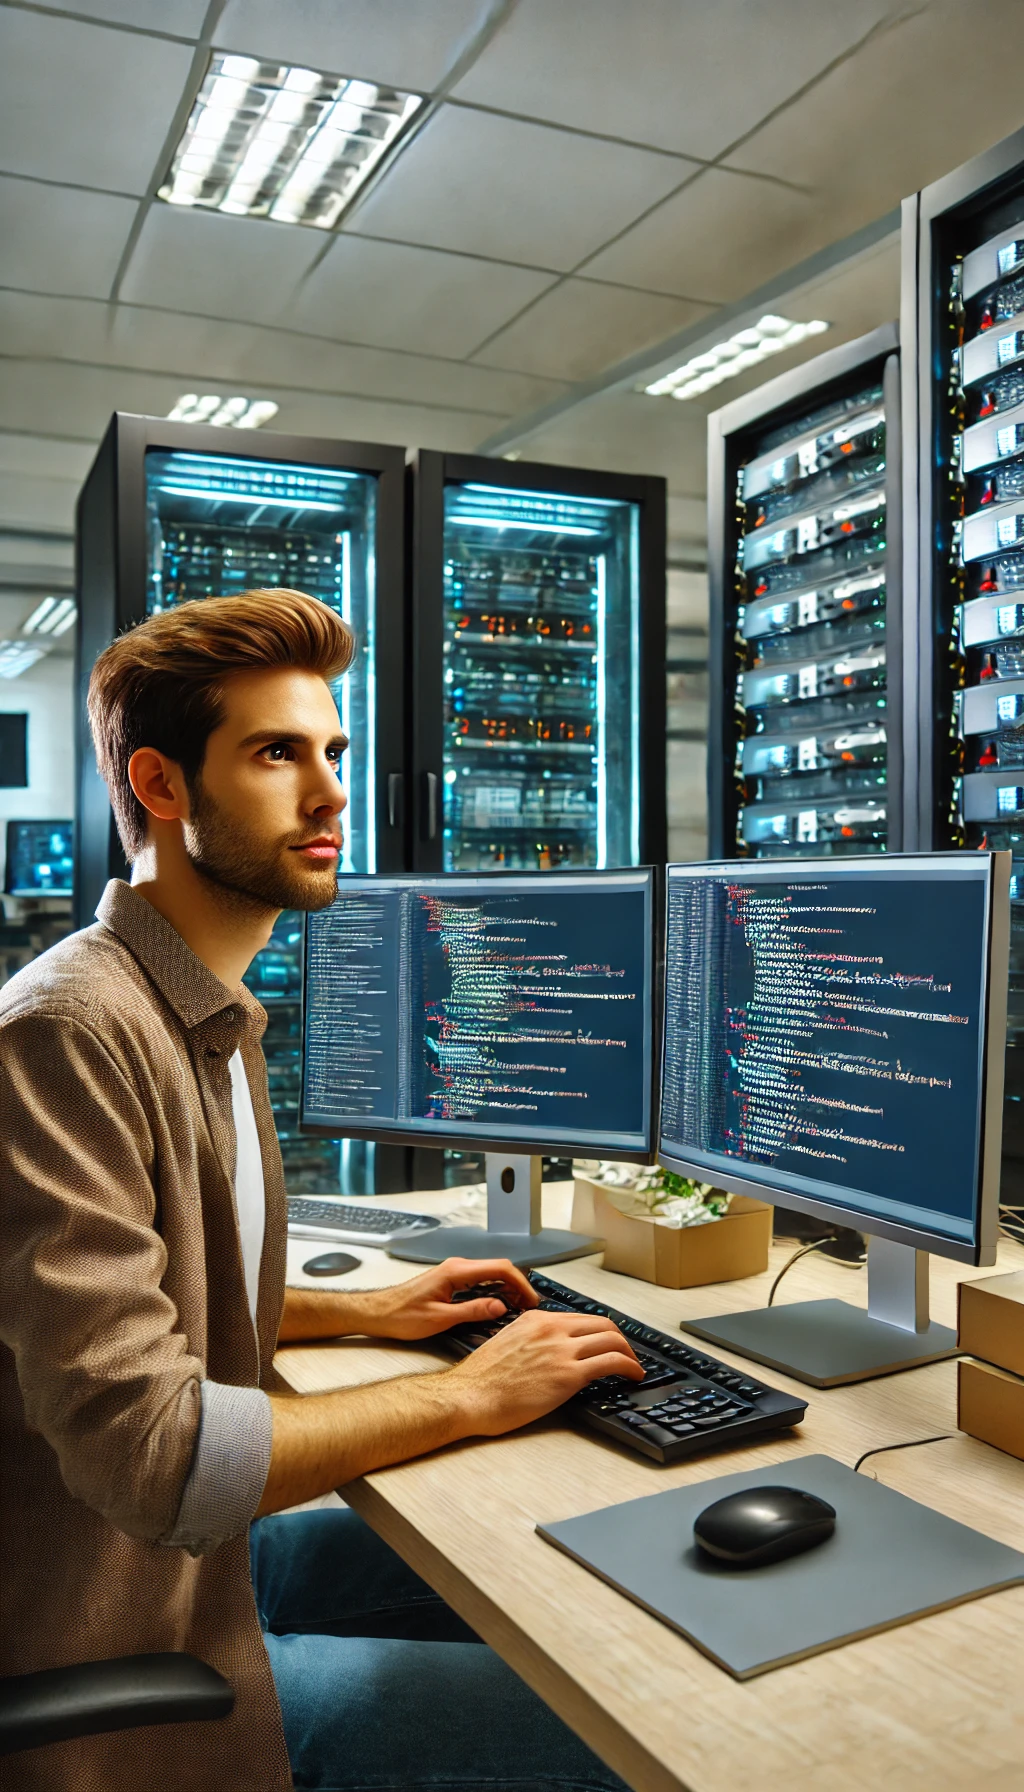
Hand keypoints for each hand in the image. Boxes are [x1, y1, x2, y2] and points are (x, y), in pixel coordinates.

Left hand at [365, 1257, 538, 1340]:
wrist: (378, 1313)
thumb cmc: (402, 1315)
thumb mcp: (440, 1318)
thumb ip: (472, 1311)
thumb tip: (500, 1307)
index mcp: (456, 1271)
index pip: (499, 1268)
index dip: (520, 1283)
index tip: (531, 1299)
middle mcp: (457, 1266)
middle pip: (498, 1268)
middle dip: (518, 1285)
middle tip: (529, 1306)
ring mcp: (454, 1272)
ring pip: (490, 1273)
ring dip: (507, 1288)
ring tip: (518, 1307)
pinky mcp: (451, 1280)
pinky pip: (480, 1280)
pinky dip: (494, 1289)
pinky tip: (498, 1304)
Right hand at [450, 1306, 643, 1435]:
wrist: (469, 1396)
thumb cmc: (481, 1380)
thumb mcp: (507, 1344)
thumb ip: (531, 1342)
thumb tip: (548, 1354)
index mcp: (535, 1319)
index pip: (580, 1318)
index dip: (600, 1331)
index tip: (606, 1342)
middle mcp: (551, 1328)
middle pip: (602, 1323)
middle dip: (619, 1339)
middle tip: (626, 1354)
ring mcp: (562, 1349)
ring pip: (611, 1339)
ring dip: (629, 1353)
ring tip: (634, 1366)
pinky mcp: (569, 1374)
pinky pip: (612, 1362)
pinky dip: (629, 1367)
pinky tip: (633, 1375)